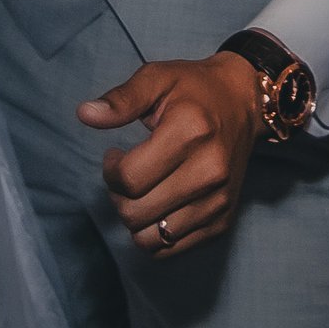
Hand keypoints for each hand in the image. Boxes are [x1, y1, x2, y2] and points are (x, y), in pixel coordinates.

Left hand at [79, 52, 265, 256]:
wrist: (243, 102)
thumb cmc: (194, 89)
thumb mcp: (157, 78)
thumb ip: (121, 99)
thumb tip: (85, 114)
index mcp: (190, 132)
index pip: (129, 178)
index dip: (110, 170)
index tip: (115, 155)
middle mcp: (210, 171)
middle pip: (136, 212)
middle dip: (117, 196)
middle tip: (126, 173)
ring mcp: (219, 200)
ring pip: (150, 239)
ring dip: (135, 218)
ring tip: (142, 191)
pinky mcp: (223, 221)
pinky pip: (171, 249)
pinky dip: (155, 233)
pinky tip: (158, 205)